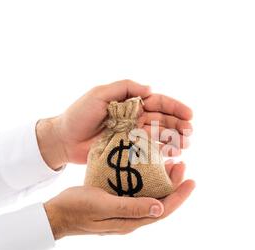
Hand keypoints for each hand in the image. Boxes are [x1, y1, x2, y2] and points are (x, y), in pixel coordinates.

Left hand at [36, 79, 192, 169]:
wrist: (64, 140)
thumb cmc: (78, 115)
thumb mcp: (99, 94)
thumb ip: (124, 88)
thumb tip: (150, 89)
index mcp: (131, 103)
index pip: (158, 103)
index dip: (175, 108)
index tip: (189, 115)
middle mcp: (135, 118)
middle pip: (163, 120)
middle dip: (179, 126)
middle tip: (190, 134)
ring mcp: (133, 135)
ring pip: (160, 136)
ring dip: (175, 140)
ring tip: (186, 145)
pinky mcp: (129, 151)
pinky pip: (150, 151)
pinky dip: (163, 152)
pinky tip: (174, 155)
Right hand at [44, 162, 194, 239]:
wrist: (56, 214)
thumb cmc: (77, 208)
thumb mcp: (104, 205)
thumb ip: (131, 207)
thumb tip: (161, 209)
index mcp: (130, 222)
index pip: (163, 210)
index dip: (180, 196)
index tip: (192, 180)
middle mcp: (131, 219)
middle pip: (161, 203)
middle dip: (174, 186)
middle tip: (181, 164)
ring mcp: (124, 212)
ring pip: (152, 197)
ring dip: (163, 182)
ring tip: (170, 164)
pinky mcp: (117, 204)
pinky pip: (139, 193)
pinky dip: (148, 181)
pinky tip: (147, 169)